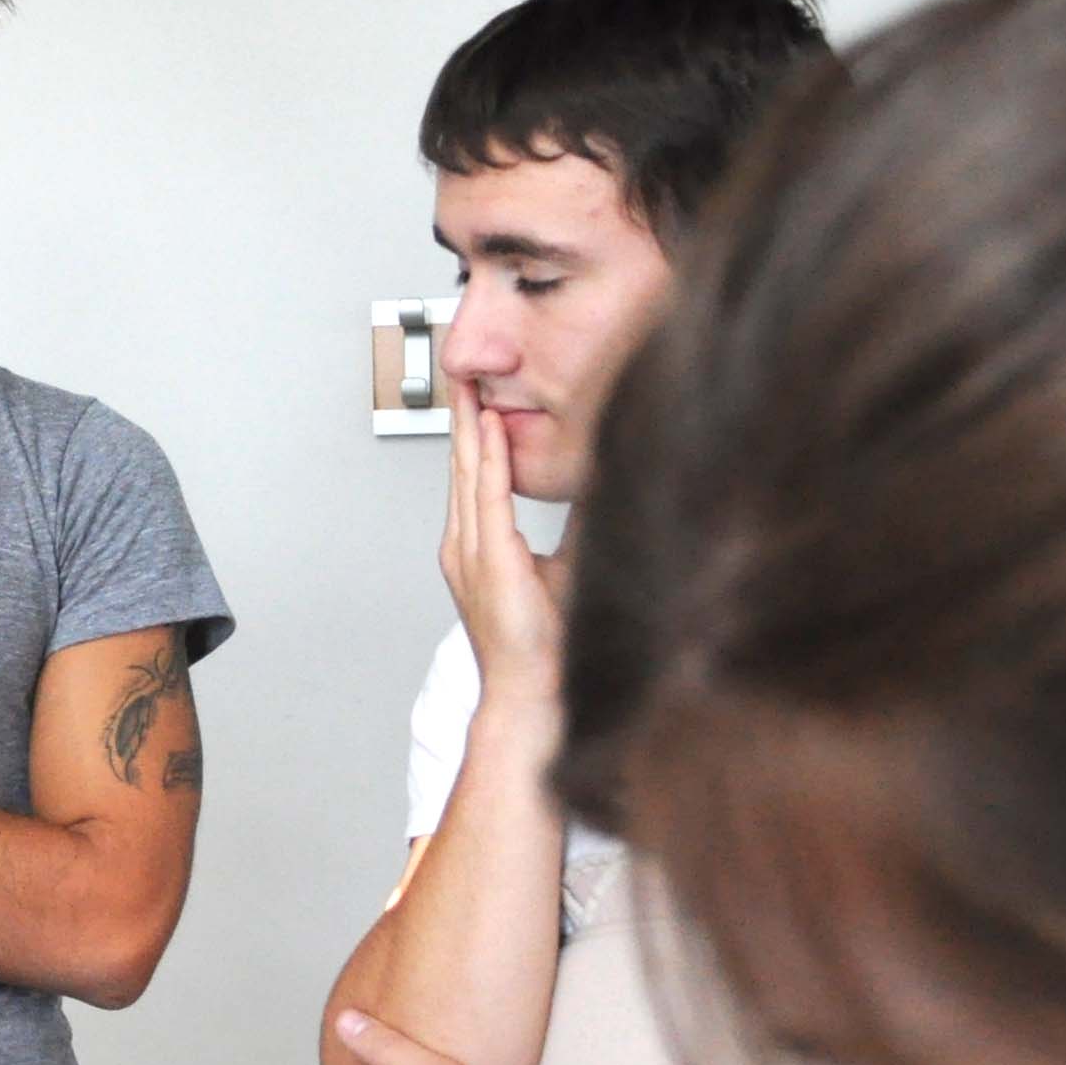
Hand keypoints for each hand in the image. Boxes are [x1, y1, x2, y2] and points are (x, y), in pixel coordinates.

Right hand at [436, 392, 563, 711]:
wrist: (529, 692)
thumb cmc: (542, 643)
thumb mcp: (563, 569)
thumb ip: (575, 529)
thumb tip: (605, 490)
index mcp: (478, 548)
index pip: (473, 477)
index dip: (473, 435)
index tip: (476, 397)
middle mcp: (465, 545)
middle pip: (460, 465)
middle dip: (461, 416)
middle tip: (463, 372)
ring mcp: (470, 552)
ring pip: (468, 472)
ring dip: (469, 425)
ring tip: (471, 384)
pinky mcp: (489, 560)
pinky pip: (486, 497)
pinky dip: (486, 459)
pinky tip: (487, 428)